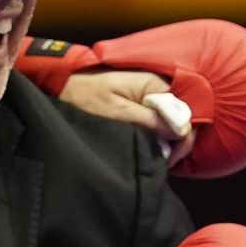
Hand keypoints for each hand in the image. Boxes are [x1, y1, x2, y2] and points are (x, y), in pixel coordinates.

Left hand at [57, 69, 195, 165]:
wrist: (61, 84)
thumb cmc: (85, 97)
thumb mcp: (117, 113)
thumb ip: (148, 121)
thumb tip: (178, 132)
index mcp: (154, 85)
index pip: (184, 114)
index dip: (181, 139)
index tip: (169, 159)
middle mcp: (156, 87)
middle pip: (178, 118)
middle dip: (173, 141)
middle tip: (160, 161)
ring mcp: (148, 93)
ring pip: (168, 120)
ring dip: (163, 139)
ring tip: (152, 156)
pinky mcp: (139, 100)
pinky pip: (156, 118)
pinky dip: (154, 133)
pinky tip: (146, 145)